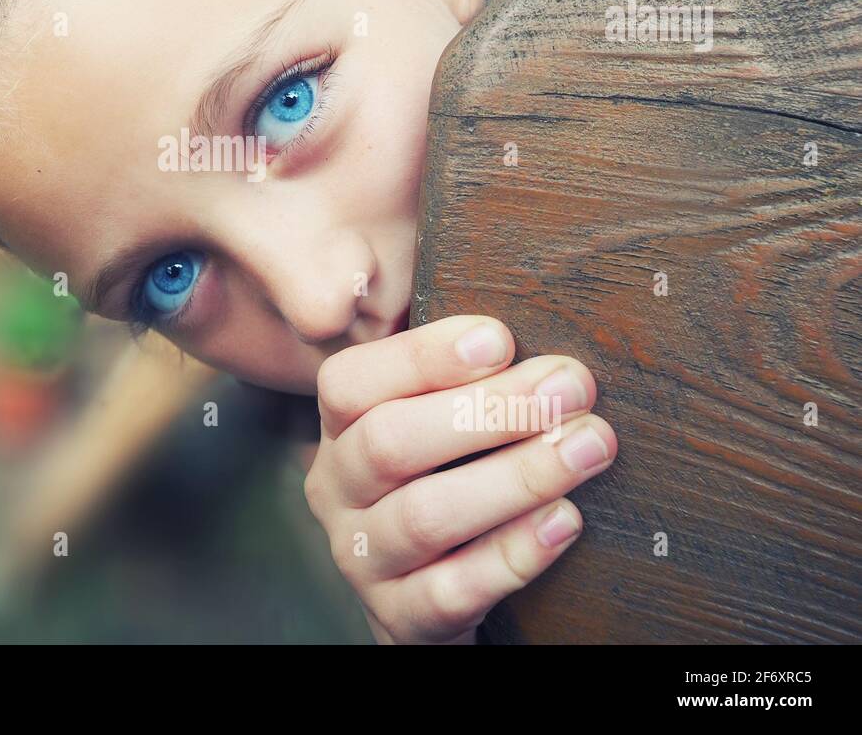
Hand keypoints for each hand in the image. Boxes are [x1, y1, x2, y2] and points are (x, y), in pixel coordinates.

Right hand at [303, 315, 616, 643]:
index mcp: (340, 428)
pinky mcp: (401, 618)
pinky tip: (567, 521)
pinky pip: (453, 590)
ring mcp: (362, 558)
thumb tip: (520, 307)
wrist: (428, 593)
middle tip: (571, 386)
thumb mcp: (431, 417)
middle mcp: (336, 489)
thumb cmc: (445, 475)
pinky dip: (514, 553)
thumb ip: (454, 368)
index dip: (423, 357)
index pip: (350, 382)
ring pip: (426, 515)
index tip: (501, 337)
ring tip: (589, 445)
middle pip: (390, 443)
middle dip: (487, 410)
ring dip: (516, 476)